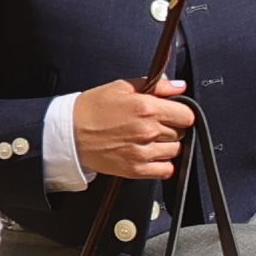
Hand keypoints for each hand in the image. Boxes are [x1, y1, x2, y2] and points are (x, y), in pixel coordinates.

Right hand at [69, 77, 191, 184]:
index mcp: (147, 108)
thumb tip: (179, 86)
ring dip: (167, 146)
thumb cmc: (92, 109)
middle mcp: (148, 131)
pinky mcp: (136, 169)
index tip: (172, 114)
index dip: (181, 114)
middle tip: (153, 125)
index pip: (187, 115)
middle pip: (181, 133)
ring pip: (175, 151)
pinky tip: (149, 155)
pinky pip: (166, 170)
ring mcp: (143, 152)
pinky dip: (162, 164)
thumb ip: (156, 85)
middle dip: (171, 128)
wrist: (69, 133)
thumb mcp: (122, 87)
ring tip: (148, 139)